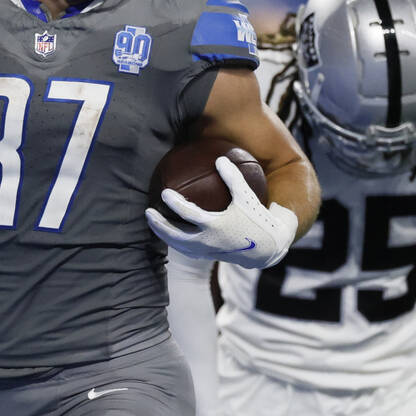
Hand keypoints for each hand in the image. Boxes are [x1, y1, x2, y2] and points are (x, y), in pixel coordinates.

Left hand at [145, 157, 296, 268]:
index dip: (174, 203)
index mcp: (216, 226)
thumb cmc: (257, 219)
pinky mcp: (209, 256)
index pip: (188, 214)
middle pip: (176, 236)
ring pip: (178, 246)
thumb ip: (233, 178)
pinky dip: (176, 242)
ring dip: (163, 235)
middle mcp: (209, 241)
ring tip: (154, 223)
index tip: (164, 193)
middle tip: (147, 212)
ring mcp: (207, 251)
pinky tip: (170, 233)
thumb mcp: (247, 197)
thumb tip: (220, 159)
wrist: (267, 248)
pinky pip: (187, 251)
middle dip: (159, 225)